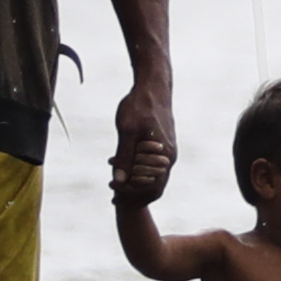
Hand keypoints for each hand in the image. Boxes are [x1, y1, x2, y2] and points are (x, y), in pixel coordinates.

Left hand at [111, 88, 173, 206]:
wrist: (152, 86)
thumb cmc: (139, 105)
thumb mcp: (127, 130)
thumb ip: (124, 156)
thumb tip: (119, 181)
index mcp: (164, 156)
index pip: (151, 189)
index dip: (130, 194)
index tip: (112, 188)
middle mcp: (169, 157)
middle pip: (154, 187)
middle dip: (132, 192)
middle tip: (111, 190)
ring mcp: (168, 151)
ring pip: (153, 176)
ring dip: (134, 181)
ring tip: (114, 180)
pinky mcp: (163, 144)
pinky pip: (153, 165)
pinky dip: (138, 170)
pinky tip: (122, 165)